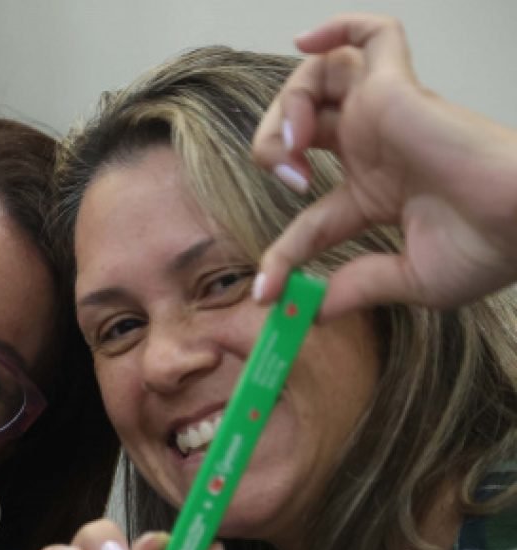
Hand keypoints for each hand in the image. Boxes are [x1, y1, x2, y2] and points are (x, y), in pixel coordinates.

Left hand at [252, 13, 516, 318]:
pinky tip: (306, 43)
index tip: (267, 291)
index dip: (282, 256)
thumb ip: (359, 287)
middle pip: (299, 127)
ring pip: (316, 80)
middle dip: (270, 150)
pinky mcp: (399, 88)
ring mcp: (386, 115)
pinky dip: (337, 28)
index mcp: (378, 194)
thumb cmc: (491, 246)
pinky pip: (373, 35)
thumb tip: (314, 312)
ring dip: (286, 107)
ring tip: (296, 144)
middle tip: (289, 180)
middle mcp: (375, 149)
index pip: (309, 219)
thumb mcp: (412, 280)